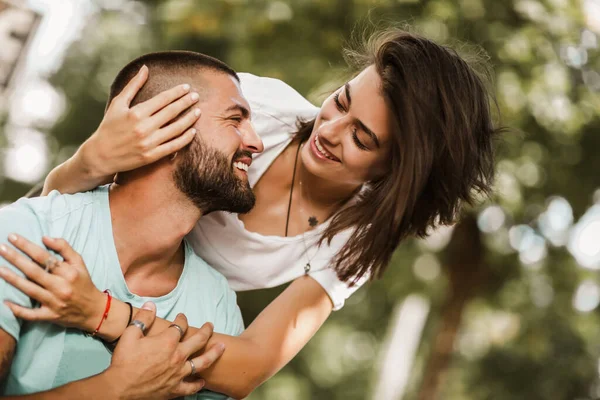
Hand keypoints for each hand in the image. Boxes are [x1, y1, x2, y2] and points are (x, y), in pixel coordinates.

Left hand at [0, 234, 104, 331]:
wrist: (94, 310)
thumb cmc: (84, 283)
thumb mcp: (79, 263)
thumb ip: (64, 248)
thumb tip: (45, 238)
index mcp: (68, 272)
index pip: (44, 257)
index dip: (27, 246)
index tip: (12, 237)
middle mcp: (61, 287)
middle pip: (34, 271)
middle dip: (15, 259)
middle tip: (1, 249)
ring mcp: (54, 302)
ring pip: (30, 290)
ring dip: (12, 279)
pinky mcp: (50, 316)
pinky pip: (31, 314)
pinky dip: (18, 310)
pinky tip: (5, 302)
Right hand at [77, 64, 201, 179]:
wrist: (101, 155)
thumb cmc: (109, 126)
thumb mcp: (118, 104)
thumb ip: (133, 86)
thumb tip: (145, 68)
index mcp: (136, 113)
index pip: (163, 99)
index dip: (177, 92)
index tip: (187, 87)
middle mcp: (144, 127)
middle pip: (172, 111)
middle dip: (186, 102)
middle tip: (197, 96)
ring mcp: (149, 143)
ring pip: (176, 128)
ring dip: (189, 119)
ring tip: (198, 111)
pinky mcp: (152, 156)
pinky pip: (174, 146)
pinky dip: (185, 138)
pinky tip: (193, 131)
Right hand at [104, 302, 225, 398]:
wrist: (119, 388)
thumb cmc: (124, 362)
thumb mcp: (130, 335)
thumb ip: (143, 318)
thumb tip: (151, 304)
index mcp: (168, 342)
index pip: (181, 326)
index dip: (183, 319)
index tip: (182, 317)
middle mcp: (178, 356)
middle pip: (198, 341)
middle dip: (206, 331)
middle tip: (210, 325)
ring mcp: (179, 374)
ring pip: (202, 362)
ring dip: (214, 353)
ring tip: (222, 347)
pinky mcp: (175, 389)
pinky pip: (191, 386)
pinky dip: (198, 383)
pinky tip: (203, 380)